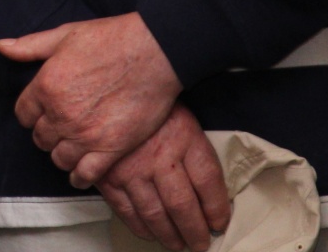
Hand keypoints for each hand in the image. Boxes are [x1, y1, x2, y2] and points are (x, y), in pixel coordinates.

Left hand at [0, 12, 182, 186]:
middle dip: (47, 133)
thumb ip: (29, 45)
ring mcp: (85, 135)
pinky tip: (81, 172)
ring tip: (71, 146)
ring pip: (58, 158)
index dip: (32, 114)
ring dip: (62, 153)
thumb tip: (1, 46)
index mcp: (46, 86)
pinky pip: (85, 175)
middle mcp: (61, 114)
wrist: (153, 52)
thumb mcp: (64, 35)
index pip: (23, 114)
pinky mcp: (110, 149)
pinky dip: (79, 177)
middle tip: (60, 128)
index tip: (42, 112)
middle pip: (40, 138)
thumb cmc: (110, 39)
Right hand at [97, 105, 230, 250]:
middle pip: (183, 205)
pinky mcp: (108, 177)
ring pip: (155, 215)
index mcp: (184, 138)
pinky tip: (150, 233)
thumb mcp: (183, 120)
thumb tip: (213, 197)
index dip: (217, 209)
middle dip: (195, 232)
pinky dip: (141, 228)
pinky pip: (127, 212)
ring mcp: (131, 169)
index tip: (219, 223)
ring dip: (169, 236)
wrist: (109, 92)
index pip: (208, 182)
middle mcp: (159, 156)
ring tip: (178, 244)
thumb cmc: (152, 110)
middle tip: (200, 244)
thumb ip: (197, 154)